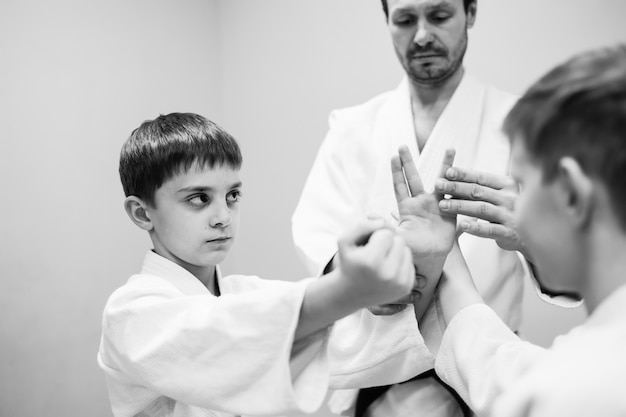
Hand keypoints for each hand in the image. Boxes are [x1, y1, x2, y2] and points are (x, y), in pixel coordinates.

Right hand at [337, 220, 414, 307]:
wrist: (351, 293)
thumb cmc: (349, 262)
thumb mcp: (345, 240)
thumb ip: (361, 225)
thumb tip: (383, 221)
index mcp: (370, 261)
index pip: (386, 233)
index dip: (375, 235)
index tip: (366, 246)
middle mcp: (387, 274)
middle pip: (399, 240)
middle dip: (387, 242)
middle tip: (374, 253)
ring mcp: (398, 283)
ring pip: (406, 250)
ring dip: (394, 251)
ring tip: (380, 261)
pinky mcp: (406, 287)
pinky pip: (410, 263)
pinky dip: (400, 263)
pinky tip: (387, 271)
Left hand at [367, 146, 455, 315]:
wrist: (429, 260)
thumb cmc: (411, 250)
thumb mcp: (396, 238)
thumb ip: (385, 225)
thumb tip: (369, 215)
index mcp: (406, 207)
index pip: (399, 186)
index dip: (395, 172)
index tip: (392, 156)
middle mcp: (420, 202)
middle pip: (414, 177)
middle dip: (408, 162)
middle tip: (403, 145)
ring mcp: (436, 205)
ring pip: (441, 181)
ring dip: (445, 166)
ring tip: (451, 148)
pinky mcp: (450, 210)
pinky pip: (456, 194)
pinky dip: (460, 183)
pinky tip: (465, 171)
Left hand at [435, 167, 526, 254]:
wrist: (536, 235)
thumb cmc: (510, 211)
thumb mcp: (502, 194)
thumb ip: (484, 186)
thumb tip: (455, 174)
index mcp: (507, 184)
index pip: (481, 177)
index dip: (463, 174)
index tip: (446, 171)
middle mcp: (510, 198)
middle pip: (478, 191)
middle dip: (456, 188)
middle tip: (437, 186)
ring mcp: (511, 216)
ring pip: (481, 209)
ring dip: (460, 206)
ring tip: (442, 205)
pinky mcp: (510, 233)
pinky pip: (490, 230)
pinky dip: (476, 228)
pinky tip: (462, 226)